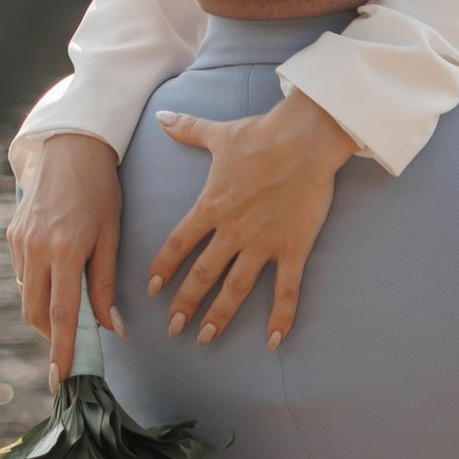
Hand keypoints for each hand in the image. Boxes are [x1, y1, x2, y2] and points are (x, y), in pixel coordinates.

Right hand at [9, 132, 121, 383]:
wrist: (71, 146)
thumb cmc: (99, 190)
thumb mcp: (111, 235)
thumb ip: (106, 284)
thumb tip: (110, 329)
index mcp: (65, 251)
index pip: (61, 316)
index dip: (62, 352)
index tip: (59, 381)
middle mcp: (36, 249)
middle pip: (35, 314)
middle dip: (51, 337)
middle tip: (71, 346)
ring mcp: (19, 241)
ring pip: (26, 295)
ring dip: (45, 312)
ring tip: (69, 308)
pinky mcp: (12, 234)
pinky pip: (22, 273)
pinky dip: (38, 286)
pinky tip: (56, 275)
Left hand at [147, 93, 357, 346]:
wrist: (306, 138)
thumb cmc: (262, 134)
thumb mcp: (218, 134)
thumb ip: (187, 130)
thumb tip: (161, 118)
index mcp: (211, 205)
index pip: (178, 243)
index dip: (163, 268)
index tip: (152, 289)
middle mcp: (232, 230)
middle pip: (202, 274)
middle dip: (185, 304)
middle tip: (173, 329)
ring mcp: (263, 243)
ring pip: (236, 288)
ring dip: (219, 315)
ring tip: (205, 338)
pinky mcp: (293, 248)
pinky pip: (286, 290)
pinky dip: (281, 317)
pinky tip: (275, 341)